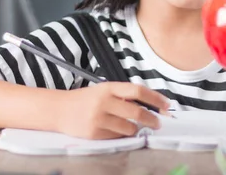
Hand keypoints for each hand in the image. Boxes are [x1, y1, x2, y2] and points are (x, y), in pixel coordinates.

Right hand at [56, 82, 170, 138]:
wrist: (59, 110)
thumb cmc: (86, 100)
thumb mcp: (104, 90)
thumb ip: (124, 96)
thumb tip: (151, 105)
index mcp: (109, 87)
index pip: (138, 91)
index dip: (155, 98)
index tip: (167, 105)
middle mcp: (104, 102)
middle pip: (137, 112)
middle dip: (152, 119)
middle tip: (158, 123)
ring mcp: (98, 118)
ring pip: (128, 128)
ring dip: (135, 129)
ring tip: (133, 126)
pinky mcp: (94, 133)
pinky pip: (117, 137)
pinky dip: (122, 135)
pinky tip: (117, 130)